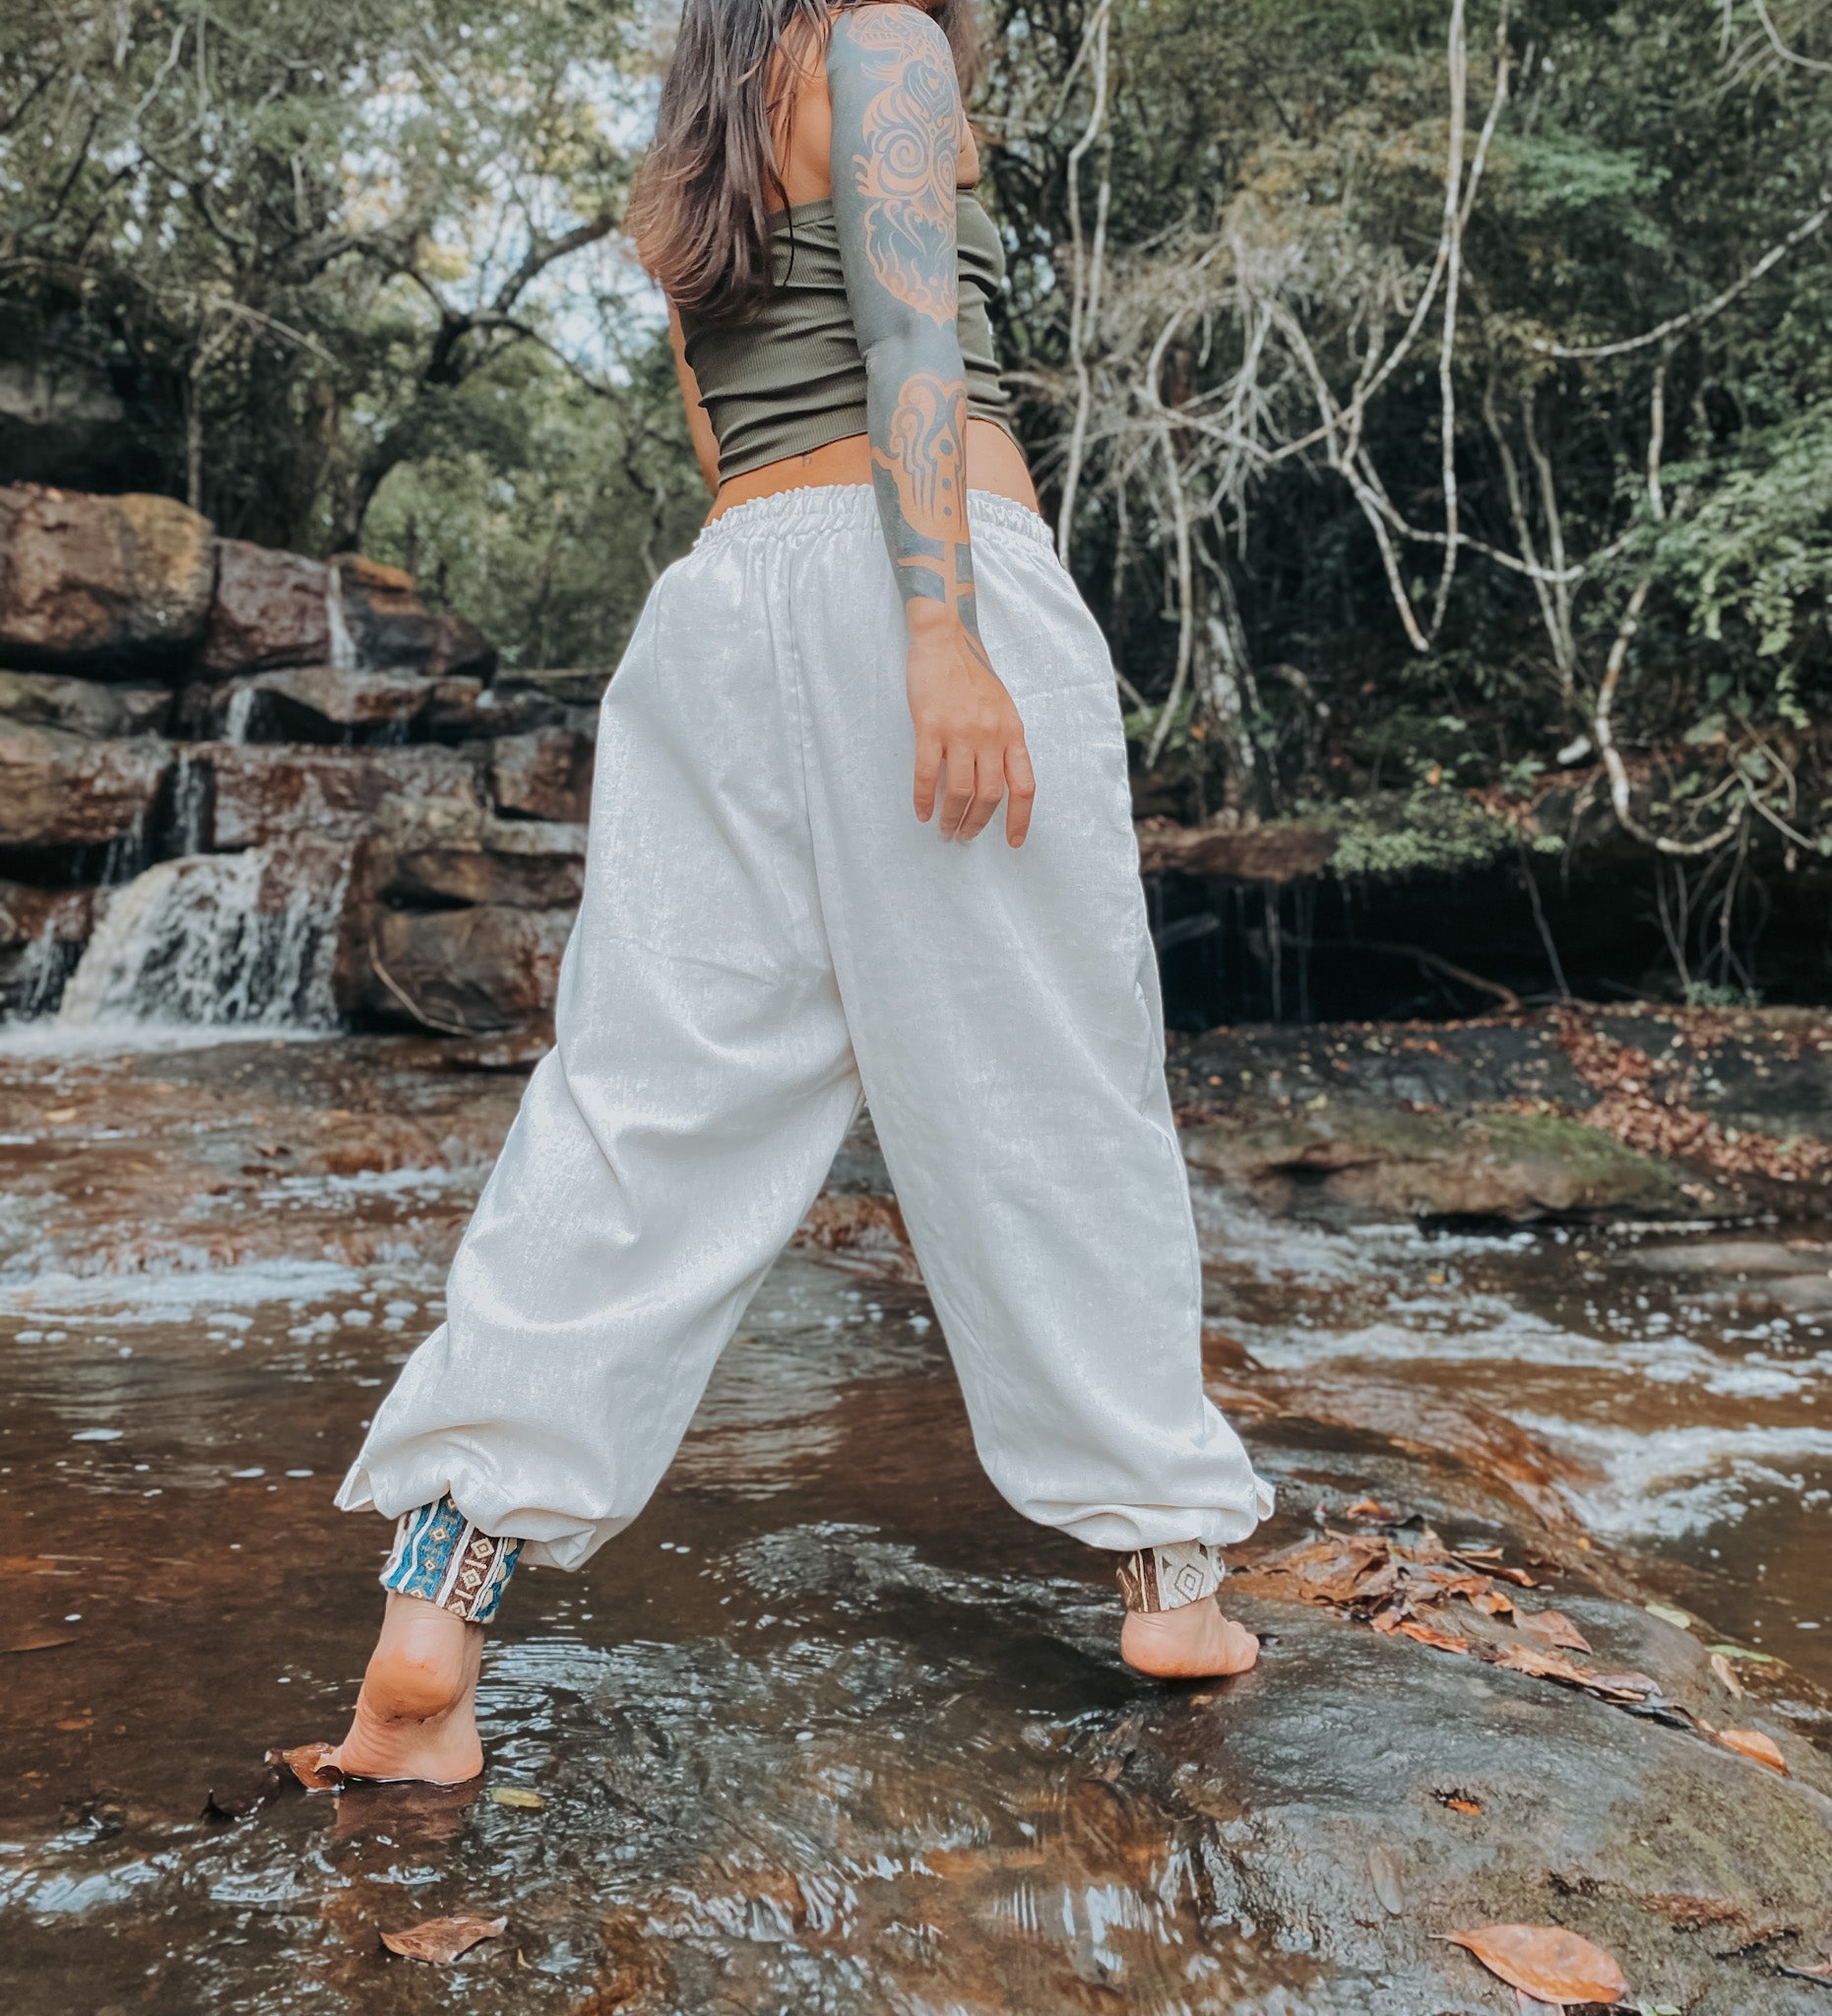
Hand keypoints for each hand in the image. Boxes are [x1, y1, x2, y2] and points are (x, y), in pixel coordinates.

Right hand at [904, 604, 1034, 846]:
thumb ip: (1002, 742)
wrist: (946, 640)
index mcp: (1012, 732)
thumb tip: (998, 781)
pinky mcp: (930, 727)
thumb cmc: (972, 674)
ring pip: (961, 790)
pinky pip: (928, 774)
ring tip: (945, 831)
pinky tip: (922, 812)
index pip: (1023, 785)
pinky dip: (925, 799)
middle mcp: (990, 735)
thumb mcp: (1001, 709)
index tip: (1013, 841)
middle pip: (991, 795)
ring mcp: (960, 732)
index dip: (1020, 819)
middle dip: (978, 823)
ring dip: (953, 818)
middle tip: (964, 836)